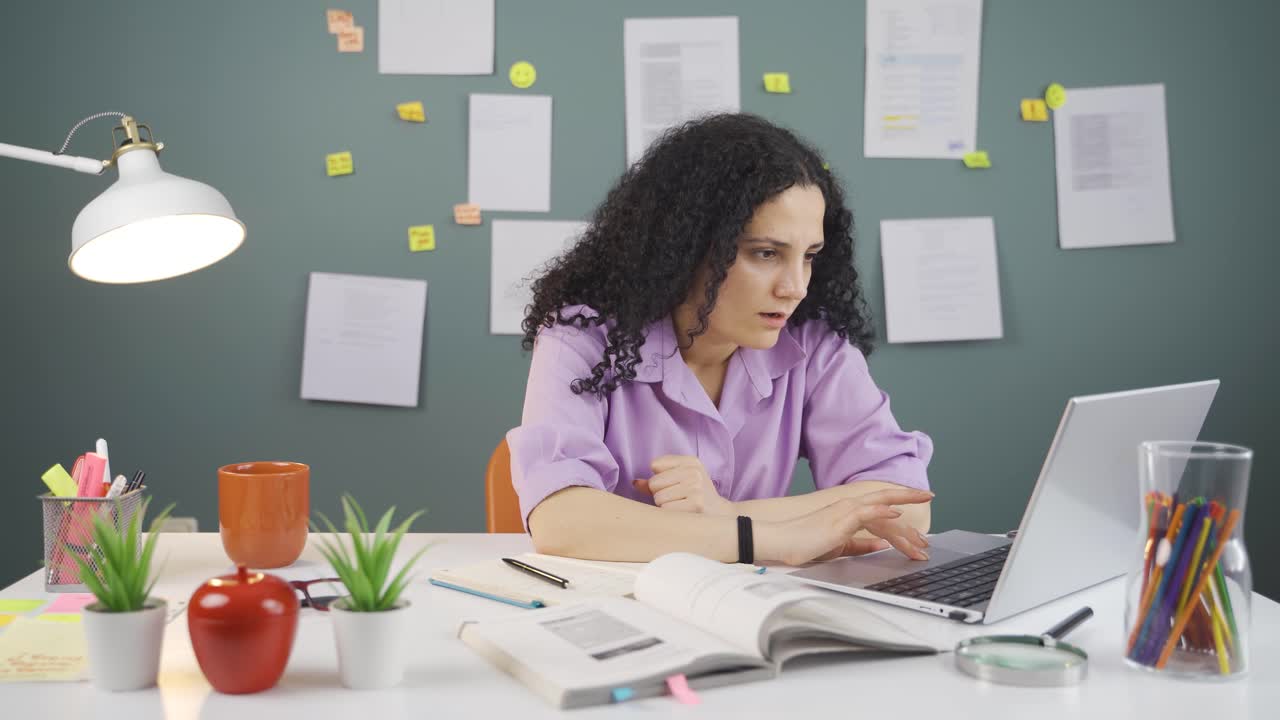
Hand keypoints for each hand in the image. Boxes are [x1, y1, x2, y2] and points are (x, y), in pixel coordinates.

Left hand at [633, 455, 734, 515]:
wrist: (721, 516)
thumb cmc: (696, 497)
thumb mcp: (680, 481)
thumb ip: (656, 480)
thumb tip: (635, 483)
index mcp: (690, 461)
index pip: (655, 464)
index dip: (660, 479)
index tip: (675, 485)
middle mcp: (694, 471)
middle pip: (654, 482)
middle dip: (661, 494)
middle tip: (679, 499)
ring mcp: (696, 487)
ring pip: (658, 498)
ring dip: (665, 506)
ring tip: (682, 507)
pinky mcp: (696, 504)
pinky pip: (665, 510)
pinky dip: (670, 516)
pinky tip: (683, 515)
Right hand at [756, 488, 933, 565]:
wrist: (781, 541)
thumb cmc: (804, 543)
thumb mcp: (839, 546)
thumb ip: (861, 544)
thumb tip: (882, 544)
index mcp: (848, 511)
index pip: (880, 503)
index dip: (900, 502)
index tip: (917, 501)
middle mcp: (848, 505)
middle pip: (884, 496)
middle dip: (908, 495)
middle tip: (929, 495)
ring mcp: (844, 510)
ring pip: (880, 506)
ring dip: (902, 515)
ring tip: (920, 524)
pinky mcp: (839, 520)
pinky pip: (865, 513)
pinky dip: (882, 511)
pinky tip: (896, 513)